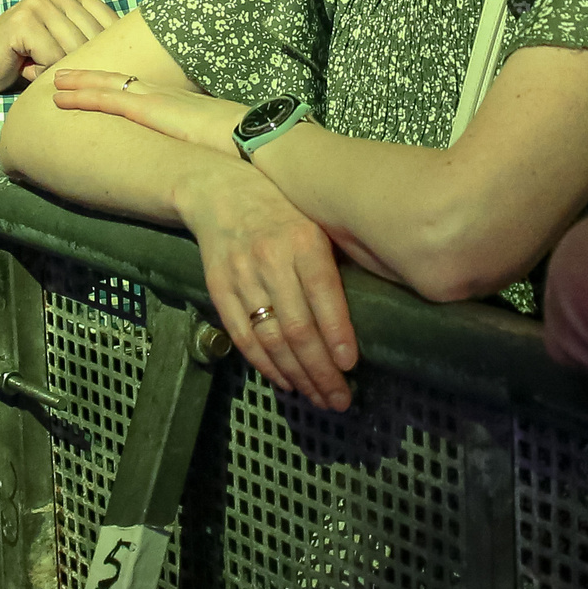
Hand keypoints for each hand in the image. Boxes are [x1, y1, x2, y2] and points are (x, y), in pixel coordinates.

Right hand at [0, 0, 120, 90]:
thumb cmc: (20, 60)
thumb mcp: (61, 45)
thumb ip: (89, 39)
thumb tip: (142, 54)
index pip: (110, 22)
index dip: (109, 52)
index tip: (106, 71)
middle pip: (94, 38)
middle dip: (84, 65)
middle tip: (66, 78)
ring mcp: (38, 1)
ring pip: (76, 50)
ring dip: (61, 72)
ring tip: (38, 70)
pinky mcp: (24, 20)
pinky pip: (54, 59)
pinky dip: (43, 74)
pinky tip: (24, 68)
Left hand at [52, 69, 244, 156]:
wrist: (256, 136)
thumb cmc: (245, 144)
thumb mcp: (220, 141)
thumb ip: (204, 145)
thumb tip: (202, 157)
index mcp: (182, 102)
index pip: (141, 89)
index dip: (117, 86)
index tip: (98, 85)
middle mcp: (166, 95)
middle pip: (120, 80)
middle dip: (90, 77)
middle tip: (62, 74)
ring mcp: (157, 100)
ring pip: (108, 85)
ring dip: (79, 82)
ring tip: (53, 80)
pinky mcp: (150, 110)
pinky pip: (107, 100)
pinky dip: (82, 97)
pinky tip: (61, 98)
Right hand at [177, 164, 358, 411]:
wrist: (218, 189)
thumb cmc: (281, 205)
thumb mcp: (315, 218)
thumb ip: (334, 259)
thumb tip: (369, 308)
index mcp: (303, 239)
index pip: (322, 293)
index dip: (336, 332)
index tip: (351, 364)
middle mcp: (271, 259)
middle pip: (297, 326)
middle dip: (321, 369)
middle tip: (341, 399)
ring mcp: (241, 277)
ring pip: (270, 338)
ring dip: (297, 375)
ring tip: (319, 398)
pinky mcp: (218, 290)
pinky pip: (243, 337)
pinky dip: (266, 365)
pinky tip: (286, 381)